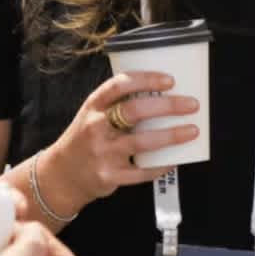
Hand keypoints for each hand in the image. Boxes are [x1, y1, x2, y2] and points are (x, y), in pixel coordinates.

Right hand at [43, 71, 199, 212]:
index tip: (170, 80)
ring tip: (193, 130)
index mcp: (94, 106)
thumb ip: (120, 104)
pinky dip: (162, 165)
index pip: (118, 85)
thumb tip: (166, 94)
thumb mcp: (94, 114)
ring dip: (172, 135)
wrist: (62, 174)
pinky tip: (176, 159)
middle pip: (135, 111)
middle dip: (168, 106)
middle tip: (192, 104)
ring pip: (143, 142)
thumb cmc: (87, 138)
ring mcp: (102, 153)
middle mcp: (96, 127)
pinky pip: (142, 171)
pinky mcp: (109, 176)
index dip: (146, 80)